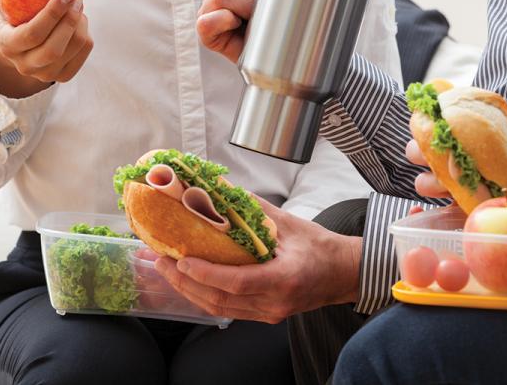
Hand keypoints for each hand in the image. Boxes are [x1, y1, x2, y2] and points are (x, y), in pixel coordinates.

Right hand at [0, 0, 93, 98]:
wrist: (18, 43)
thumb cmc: (8, 9)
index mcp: (8, 45)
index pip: (33, 34)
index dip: (52, 14)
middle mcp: (25, 65)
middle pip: (54, 48)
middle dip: (69, 21)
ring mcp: (45, 74)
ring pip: (72, 49)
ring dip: (80, 25)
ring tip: (76, 8)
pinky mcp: (63, 76)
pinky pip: (83, 54)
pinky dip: (85, 35)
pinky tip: (78, 22)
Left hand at [154, 196, 361, 322]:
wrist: (344, 274)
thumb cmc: (322, 247)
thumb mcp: (291, 224)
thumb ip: (254, 210)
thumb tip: (223, 190)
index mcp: (285, 278)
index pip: (238, 282)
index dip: (206, 273)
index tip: (182, 259)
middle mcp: (275, 302)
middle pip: (221, 300)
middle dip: (186, 282)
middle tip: (162, 261)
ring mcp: (270, 313)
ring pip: (221, 310)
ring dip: (190, 291)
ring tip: (168, 271)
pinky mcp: (266, 316)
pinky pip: (229, 310)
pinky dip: (206, 296)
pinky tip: (190, 283)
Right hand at [407, 102, 506, 224]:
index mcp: (474, 133)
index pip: (440, 125)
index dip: (427, 124)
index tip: (426, 125)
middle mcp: (465, 158)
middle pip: (428, 155)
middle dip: (420, 154)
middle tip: (427, 156)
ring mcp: (468, 185)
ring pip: (433, 184)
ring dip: (429, 183)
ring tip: (440, 183)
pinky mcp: (475, 210)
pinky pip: (450, 213)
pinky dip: (439, 214)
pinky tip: (437, 213)